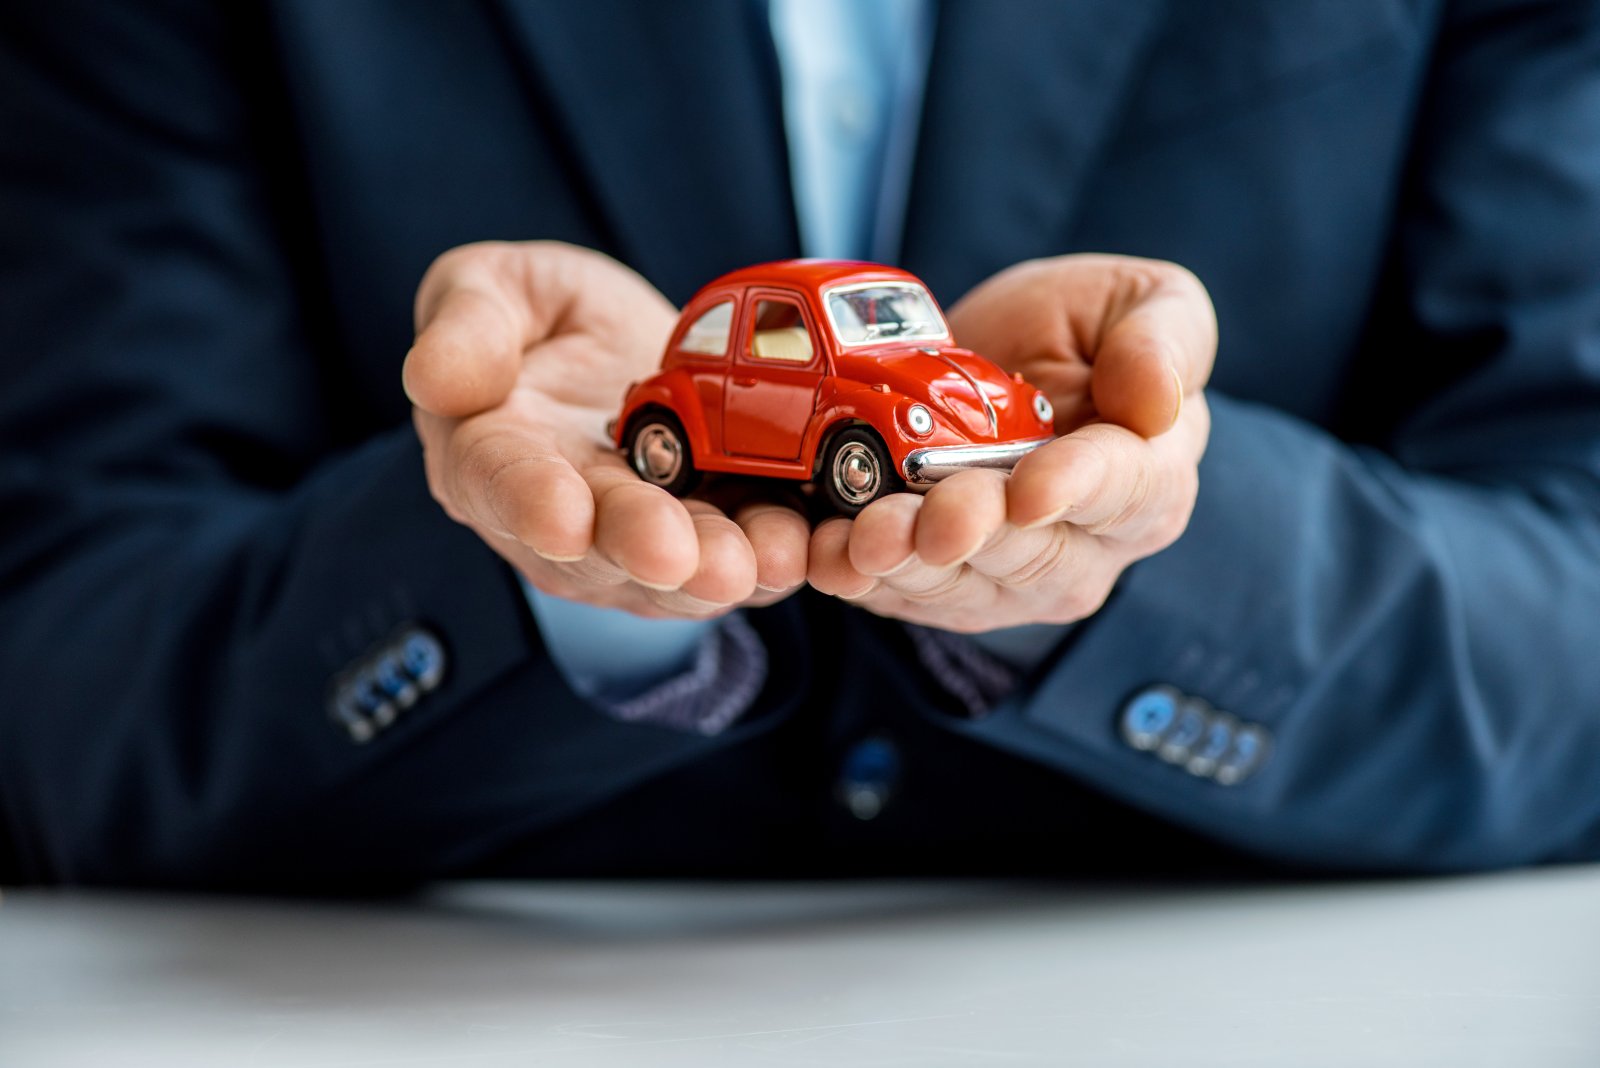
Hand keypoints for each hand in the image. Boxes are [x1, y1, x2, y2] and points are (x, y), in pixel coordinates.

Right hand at [403, 241, 808, 617]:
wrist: (623, 351)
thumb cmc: (541, 318)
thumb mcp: (493, 288)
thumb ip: (467, 324)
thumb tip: (430, 375)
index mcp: (488, 456)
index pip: (502, 483)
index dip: (532, 503)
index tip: (561, 518)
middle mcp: (560, 520)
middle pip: (599, 545)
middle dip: (642, 548)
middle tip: (677, 554)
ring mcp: (636, 542)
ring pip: (677, 570)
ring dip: (722, 568)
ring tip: (763, 559)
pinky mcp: (709, 542)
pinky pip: (742, 558)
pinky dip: (779, 557)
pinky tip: (810, 546)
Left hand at [808, 255, 1215, 630]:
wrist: (999, 365)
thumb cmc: (1084, 337)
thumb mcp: (1144, 302)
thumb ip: (1162, 339)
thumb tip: (1160, 401)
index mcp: (1149, 477)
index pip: (1124, 491)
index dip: (1076, 489)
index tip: (1031, 489)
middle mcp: (1085, 547)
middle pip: (1031, 554)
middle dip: (974, 534)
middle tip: (933, 518)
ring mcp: (1010, 579)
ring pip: (958, 586)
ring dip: (904, 566)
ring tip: (862, 540)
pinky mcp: (940, 589)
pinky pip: (898, 597)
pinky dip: (854, 576)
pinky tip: (822, 554)